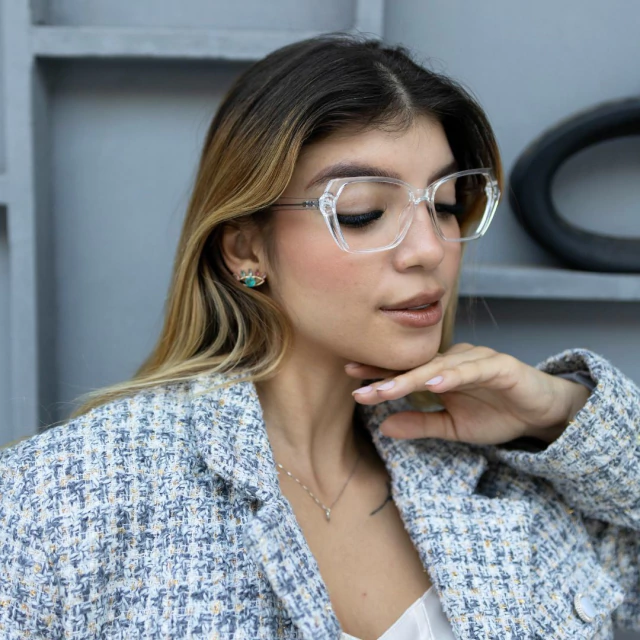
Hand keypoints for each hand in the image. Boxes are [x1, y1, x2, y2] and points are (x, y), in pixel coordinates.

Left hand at [346, 343, 590, 445]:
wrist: (541, 414)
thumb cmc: (497, 415)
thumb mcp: (453, 427)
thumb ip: (421, 424)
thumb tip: (384, 428)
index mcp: (441, 373)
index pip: (404, 372)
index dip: (379, 376)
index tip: (351, 383)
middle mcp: (454, 360)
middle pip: (415, 367)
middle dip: (386, 377)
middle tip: (359, 387)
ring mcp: (476, 360)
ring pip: (439, 366)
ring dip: (412, 378)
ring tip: (387, 390)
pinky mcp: (500, 365)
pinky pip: (473, 369)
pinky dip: (454, 376)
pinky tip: (435, 384)